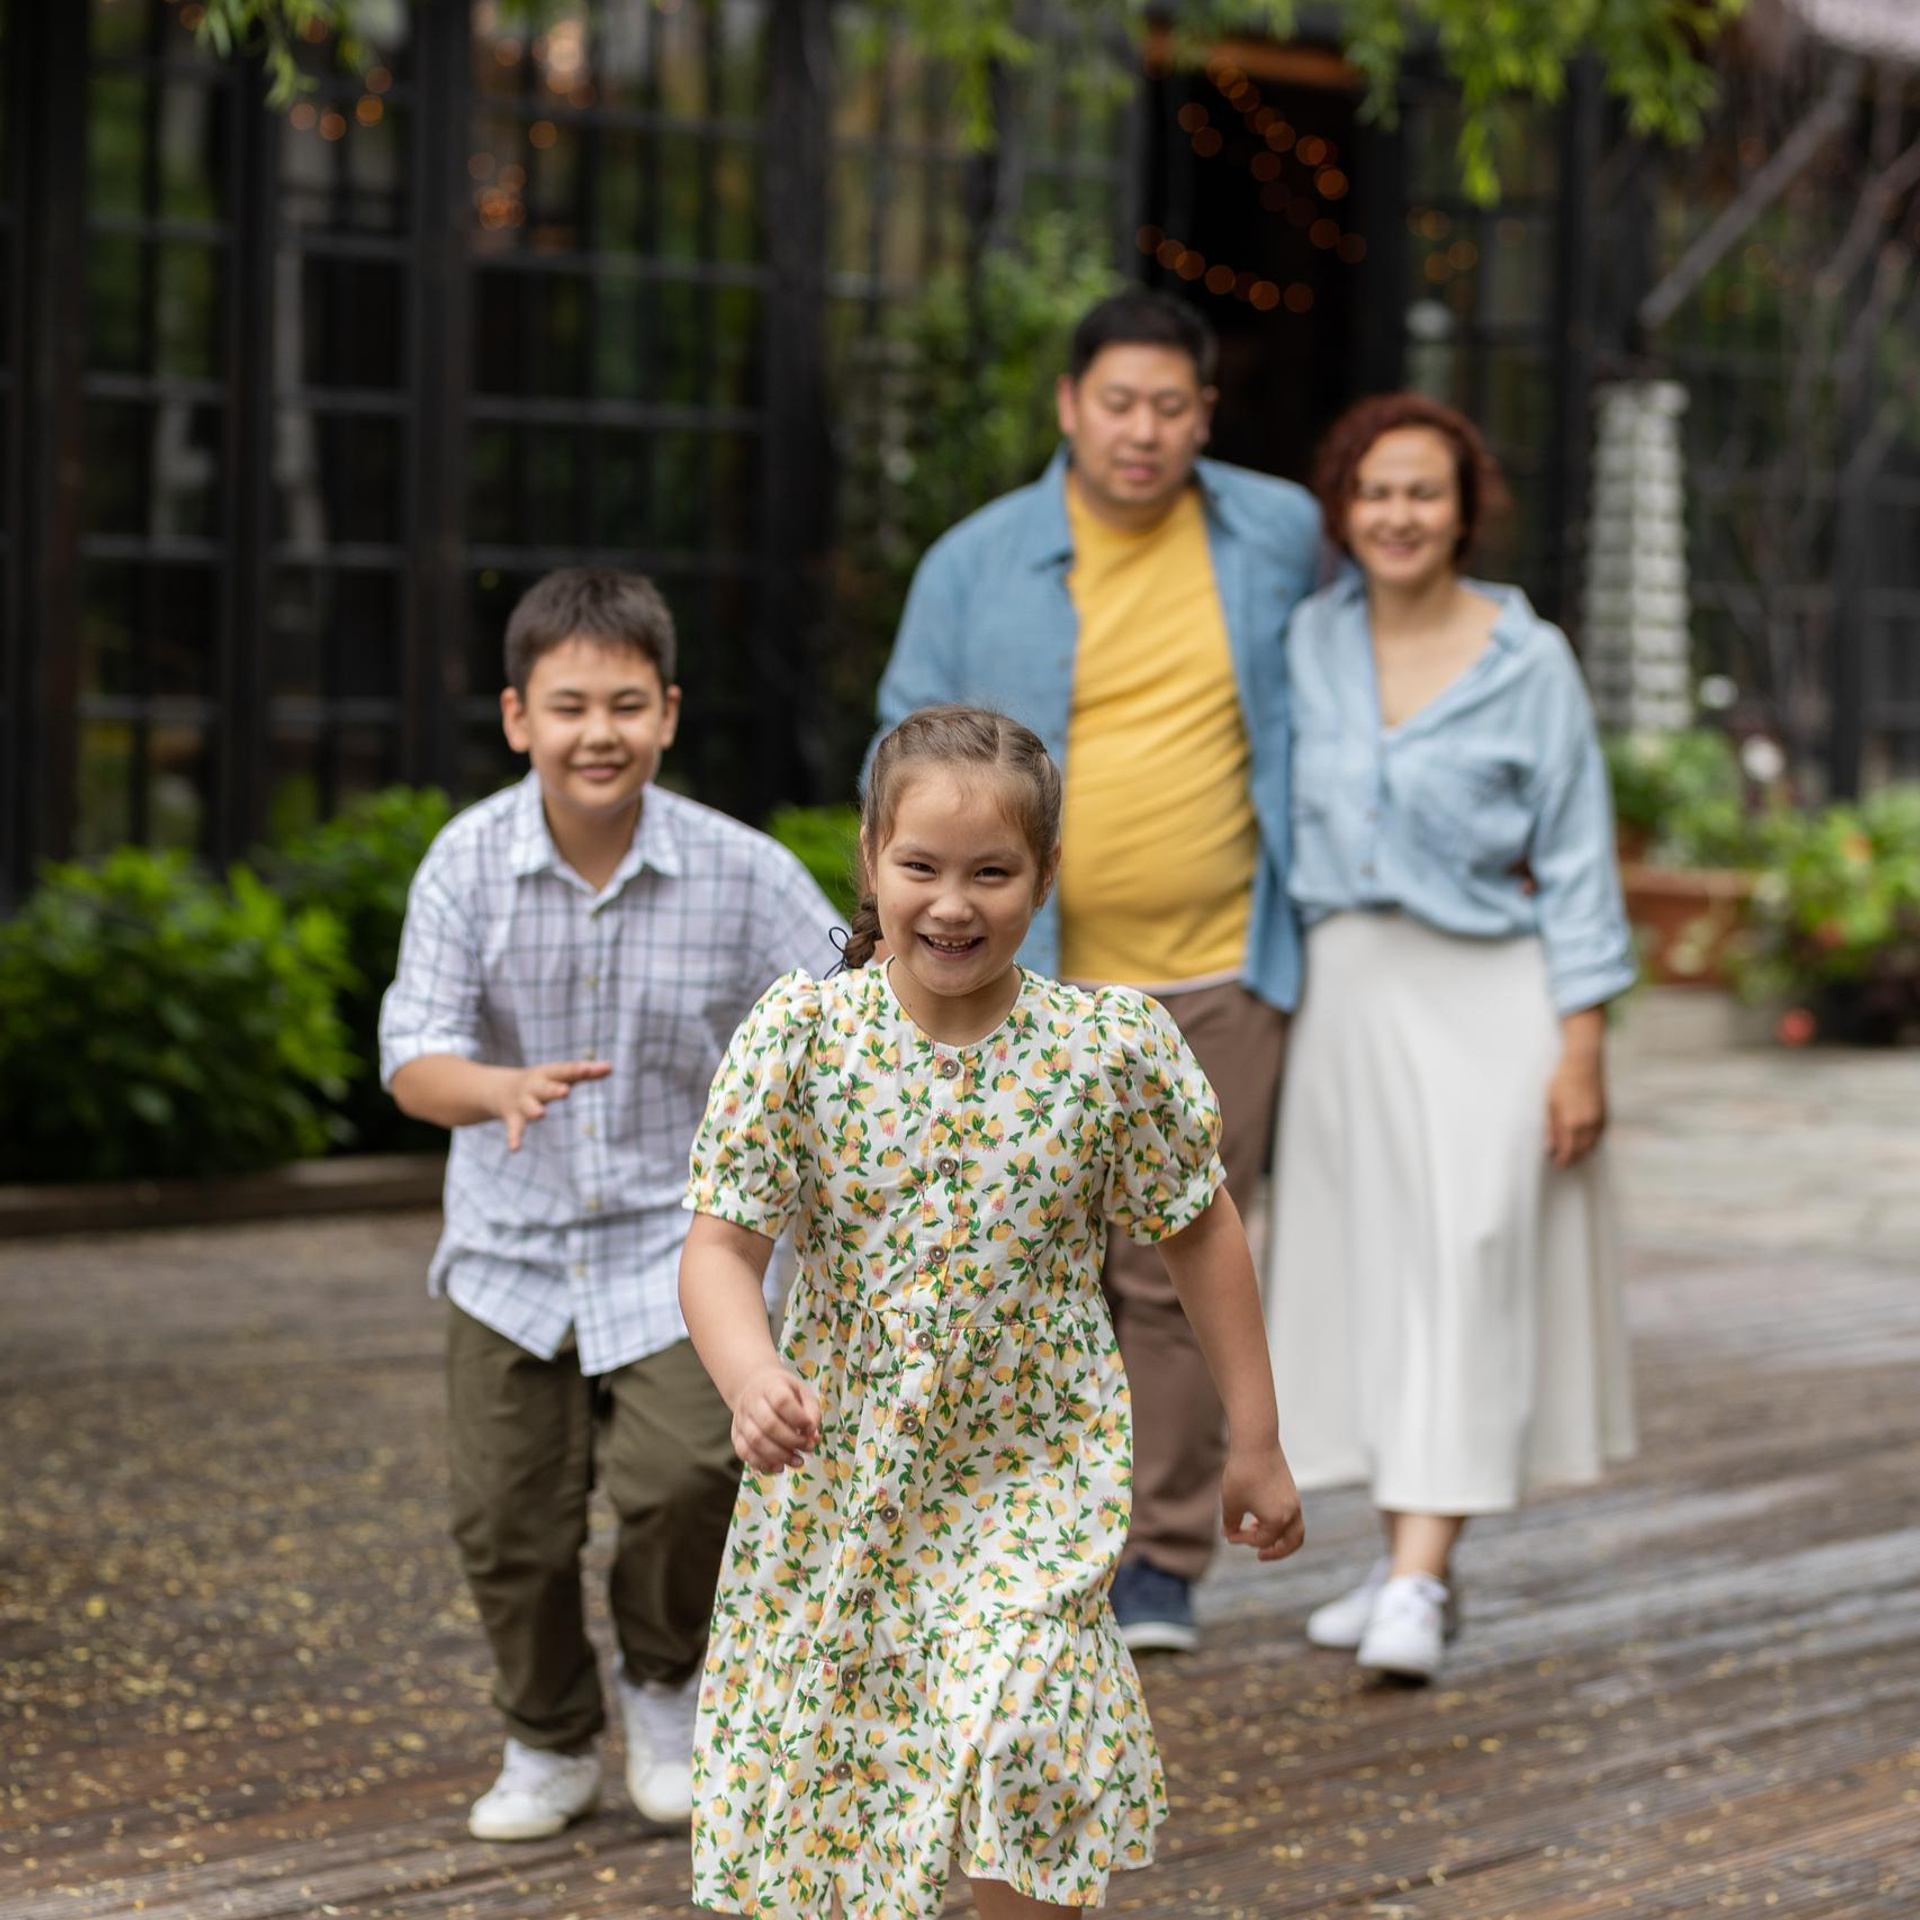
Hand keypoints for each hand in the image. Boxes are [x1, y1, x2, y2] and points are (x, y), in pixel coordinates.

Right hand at [493, 1059, 610, 1150]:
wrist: (499, 1090)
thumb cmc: (541, 1082)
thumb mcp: (560, 1075)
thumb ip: (585, 1073)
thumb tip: (610, 1067)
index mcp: (547, 1074)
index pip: (564, 1071)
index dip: (577, 1070)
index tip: (589, 1068)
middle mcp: (533, 1087)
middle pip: (545, 1087)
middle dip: (554, 1089)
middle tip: (565, 1091)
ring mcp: (522, 1103)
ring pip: (528, 1106)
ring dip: (533, 1110)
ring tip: (540, 1114)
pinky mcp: (513, 1119)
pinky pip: (514, 1129)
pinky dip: (513, 1138)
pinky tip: (514, 1149)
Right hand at [731, 1362, 820, 1472]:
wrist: (754, 1387)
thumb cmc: (784, 1392)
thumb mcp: (802, 1392)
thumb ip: (811, 1411)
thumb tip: (813, 1434)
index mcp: (770, 1387)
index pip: (782, 1401)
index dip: (798, 1418)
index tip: (811, 1428)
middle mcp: (751, 1402)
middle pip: (769, 1424)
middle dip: (793, 1441)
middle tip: (808, 1448)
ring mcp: (741, 1419)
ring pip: (756, 1441)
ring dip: (780, 1456)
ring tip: (798, 1461)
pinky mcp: (736, 1435)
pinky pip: (744, 1453)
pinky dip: (763, 1464)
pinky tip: (780, 1467)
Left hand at [1221, 1442, 1304, 1562]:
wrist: (1256, 1443)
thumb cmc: (1242, 1474)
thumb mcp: (1231, 1503)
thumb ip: (1232, 1524)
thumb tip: (1230, 1533)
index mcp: (1278, 1520)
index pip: (1262, 1540)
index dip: (1243, 1539)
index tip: (1228, 1534)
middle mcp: (1292, 1513)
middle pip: (1292, 1543)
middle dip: (1277, 1552)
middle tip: (1260, 1556)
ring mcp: (1295, 1501)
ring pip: (1295, 1529)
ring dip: (1280, 1538)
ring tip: (1259, 1535)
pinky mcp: (1292, 1491)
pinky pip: (1291, 1516)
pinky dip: (1280, 1523)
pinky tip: (1259, 1516)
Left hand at [1546, 1051, 1605, 1167]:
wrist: (1584, 1063)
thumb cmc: (1562, 1080)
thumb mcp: (1549, 1103)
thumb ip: (1550, 1127)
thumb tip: (1549, 1147)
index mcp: (1572, 1122)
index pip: (1568, 1151)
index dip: (1562, 1160)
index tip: (1555, 1163)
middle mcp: (1588, 1124)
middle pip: (1582, 1152)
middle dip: (1572, 1159)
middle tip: (1561, 1161)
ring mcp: (1599, 1120)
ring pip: (1592, 1145)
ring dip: (1582, 1152)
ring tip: (1570, 1152)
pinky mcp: (1605, 1115)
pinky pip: (1598, 1136)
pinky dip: (1590, 1143)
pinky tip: (1581, 1140)